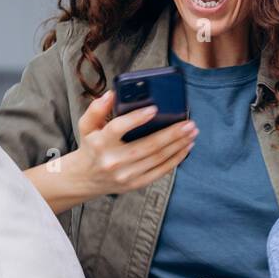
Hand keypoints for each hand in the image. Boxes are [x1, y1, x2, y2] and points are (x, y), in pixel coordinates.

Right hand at [73, 90, 197, 196]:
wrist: (86, 179)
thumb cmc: (91, 147)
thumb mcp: (86, 126)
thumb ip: (96, 109)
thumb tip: (112, 94)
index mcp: (100, 143)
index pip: (118, 128)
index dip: (136, 118)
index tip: (154, 108)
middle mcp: (113, 161)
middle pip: (147, 145)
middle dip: (171, 134)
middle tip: (189, 123)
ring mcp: (126, 175)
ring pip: (158, 158)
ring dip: (178, 145)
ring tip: (192, 132)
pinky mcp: (136, 183)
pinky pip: (161, 171)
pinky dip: (176, 159)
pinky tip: (186, 147)